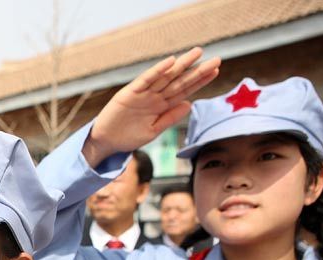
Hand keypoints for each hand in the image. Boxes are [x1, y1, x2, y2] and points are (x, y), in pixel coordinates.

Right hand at [83, 48, 220, 165]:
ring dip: (181, 65)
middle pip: (179, 81)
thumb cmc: (128, 137)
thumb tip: (189, 103)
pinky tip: (170, 62)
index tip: (215, 71)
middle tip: (216, 59)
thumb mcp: (153, 131)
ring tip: (198, 53)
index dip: (200, 81)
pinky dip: (157, 71)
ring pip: (166, 77)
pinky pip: (146, 80)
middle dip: (197, 70)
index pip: (184, 90)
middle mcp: (155, 96)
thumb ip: (170, 117)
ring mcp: (143, 93)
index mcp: (161, 106)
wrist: (106, 142)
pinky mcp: (130, 93)